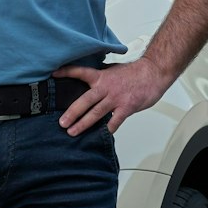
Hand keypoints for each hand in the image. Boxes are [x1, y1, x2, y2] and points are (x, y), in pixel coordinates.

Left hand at [54, 59, 168, 134]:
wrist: (154, 72)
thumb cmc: (135, 73)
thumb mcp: (113, 70)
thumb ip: (100, 77)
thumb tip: (88, 81)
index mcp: (101, 76)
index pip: (81, 72)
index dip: (66, 72)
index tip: (53, 74)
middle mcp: (106, 87)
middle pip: (85, 100)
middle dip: (72, 112)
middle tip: (62, 122)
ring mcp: (116, 98)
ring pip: (96, 113)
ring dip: (83, 124)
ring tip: (72, 132)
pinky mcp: (126, 107)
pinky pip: (114, 122)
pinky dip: (107, 130)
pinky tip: (100, 137)